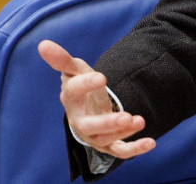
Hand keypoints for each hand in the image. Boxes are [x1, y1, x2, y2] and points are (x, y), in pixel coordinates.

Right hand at [37, 40, 155, 159]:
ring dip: (123, 133)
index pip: (75, 91)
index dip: (86, 84)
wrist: (86, 107)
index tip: (102, 77)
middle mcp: (80, 120)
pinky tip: (151, 142)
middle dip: (107, 123)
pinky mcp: (108, 144)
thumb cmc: (81, 85)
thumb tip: (43, 44)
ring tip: (140, 121)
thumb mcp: (75, 70)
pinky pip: (120, 150)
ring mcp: (94, 135)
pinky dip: (135, 149)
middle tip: (126, 117)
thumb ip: (63, 59)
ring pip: (105, 139)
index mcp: (71, 99)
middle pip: (89, 126)